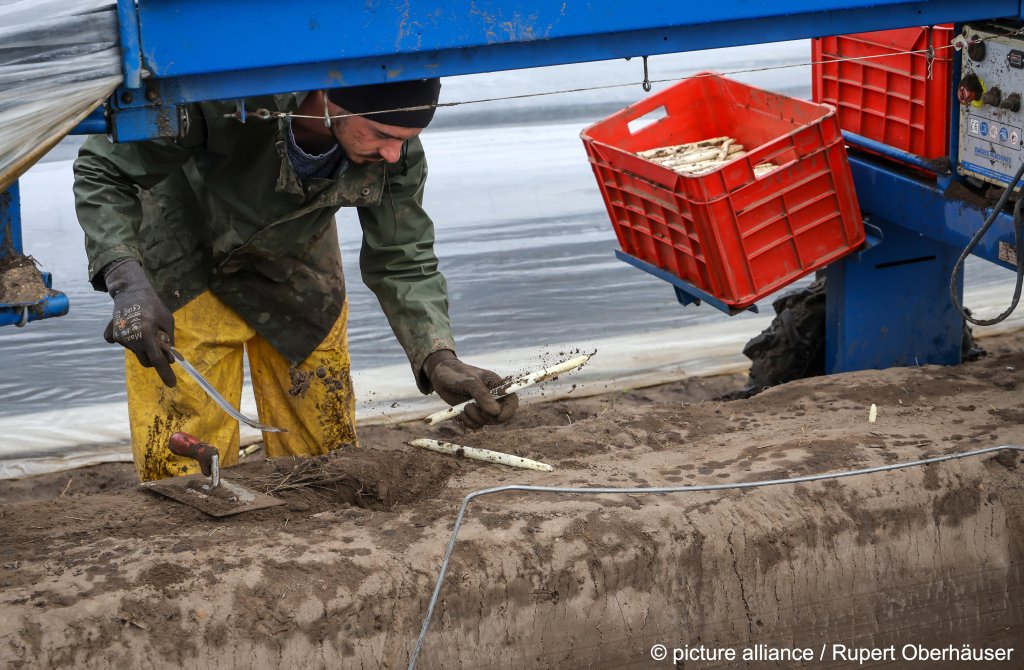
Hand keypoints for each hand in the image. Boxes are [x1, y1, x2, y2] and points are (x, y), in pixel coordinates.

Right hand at [103, 259, 176, 387]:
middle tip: (160, 345)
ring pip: (136, 352)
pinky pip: (124, 345)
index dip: (165, 373)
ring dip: (143, 347)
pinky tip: (132, 329)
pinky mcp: (113, 335)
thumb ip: (168, 341)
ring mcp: (120, 338)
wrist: (130, 291)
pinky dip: (131, 341)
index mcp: (147, 335)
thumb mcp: (167, 321)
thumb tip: (169, 358)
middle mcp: (131, 339)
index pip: (158, 360)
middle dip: (155, 358)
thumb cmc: (153, 306)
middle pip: (146, 360)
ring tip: (145, 328)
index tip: (172, 384)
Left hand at [423, 350, 517, 428]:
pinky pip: (476, 425)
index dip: (509, 411)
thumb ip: (483, 396)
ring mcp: (483, 407)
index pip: (512, 400)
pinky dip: (468, 422)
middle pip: (501, 416)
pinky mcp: (473, 414)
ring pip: (487, 422)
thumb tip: (495, 413)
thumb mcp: (470, 382)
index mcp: (497, 386)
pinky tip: (460, 412)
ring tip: (465, 406)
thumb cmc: (457, 374)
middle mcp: (493, 398)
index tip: (499, 416)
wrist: (440, 376)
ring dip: (475, 418)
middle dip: (487, 416)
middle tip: (473, 408)